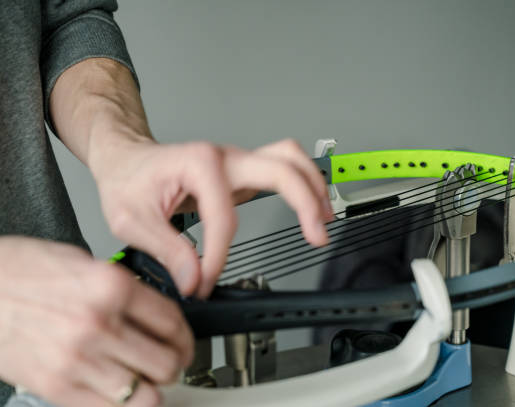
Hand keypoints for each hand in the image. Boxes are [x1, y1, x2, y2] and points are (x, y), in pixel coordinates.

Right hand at [0, 236, 193, 406]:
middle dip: (176, 363)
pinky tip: (120, 391)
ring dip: (152, 387)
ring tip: (147, 379)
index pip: (172, 321)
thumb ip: (122, 287)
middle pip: (167, 362)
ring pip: (146, 394)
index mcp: (111, 286)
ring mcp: (78, 360)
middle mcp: (99, 324)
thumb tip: (152, 309)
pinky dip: (123, 404)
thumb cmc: (19, 271)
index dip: (186, 336)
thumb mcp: (82, 262)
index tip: (184, 341)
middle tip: (173, 361)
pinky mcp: (56, 387)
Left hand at [92, 138, 333, 296]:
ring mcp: (236, 161)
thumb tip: (194, 277)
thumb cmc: (127, 179)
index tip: (205, 280)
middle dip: (305, 201)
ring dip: (312, 185)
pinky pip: (282, 168)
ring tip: (324, 217)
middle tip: (317, 234)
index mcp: (199, 164)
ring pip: (289, 158)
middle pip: (281, 168)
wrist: (126, 159)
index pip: (224, 217)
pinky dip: (302, 183)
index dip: (218, 256)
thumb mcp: (133, 220)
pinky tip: (310, 205)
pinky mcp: (241, 171)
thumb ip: (168, 251)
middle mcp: (224, 157)